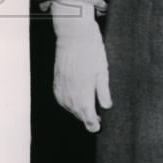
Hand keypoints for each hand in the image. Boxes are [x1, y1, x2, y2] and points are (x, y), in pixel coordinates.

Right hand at [51, 0, 111, 131]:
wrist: (73, 35)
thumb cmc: (91, 50)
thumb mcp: (102, 70)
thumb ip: (103, 91)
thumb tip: (106, 107)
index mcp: (83, 92)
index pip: (87, 116)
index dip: (93, 125)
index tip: (98, 128)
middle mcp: (69, 94)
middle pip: (78, 114)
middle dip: (87, 118)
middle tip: (97, 120)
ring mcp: (61, 88)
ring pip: (69, 108)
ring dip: (78, 111)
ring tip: (88, 110)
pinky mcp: (56, 82)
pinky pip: (62, 99)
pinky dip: (69, 103)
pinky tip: (76, 100)